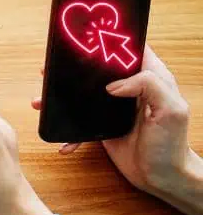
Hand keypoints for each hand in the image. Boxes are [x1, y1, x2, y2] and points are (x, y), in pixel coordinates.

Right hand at [34, 46, 202, 214]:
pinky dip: (68, 130)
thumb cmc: (172, 145)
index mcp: (152, 78)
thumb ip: (149, 85)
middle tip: (53, 67)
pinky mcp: (104, 125)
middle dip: (76, 67)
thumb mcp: (170, 110)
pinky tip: (62, 138)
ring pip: (85, 94)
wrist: (162, 177)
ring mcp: (115, 107)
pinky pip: (81, 122)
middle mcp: (132, 89)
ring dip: (63, 97)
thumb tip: (114, 85)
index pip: (132, 50)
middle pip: (101, 69)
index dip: (113, 40)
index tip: (89, 37)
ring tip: (42, 100)